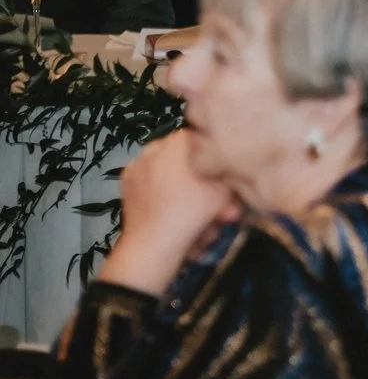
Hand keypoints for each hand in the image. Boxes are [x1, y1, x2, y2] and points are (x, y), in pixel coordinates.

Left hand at [97, 131, 238, 297]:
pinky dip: (158, 186)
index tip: (218, 173)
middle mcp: (154, 146)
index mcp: (178, 141)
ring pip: (164, 165)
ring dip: (177, 178)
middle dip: (196, 172)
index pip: (200, 136)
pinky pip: (148, 177)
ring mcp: (136, 164)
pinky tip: (166, 202)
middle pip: (182, 152)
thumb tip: (230, 166)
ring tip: (187, 201)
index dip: (212, 154)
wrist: (155, 242)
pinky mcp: (125, 182)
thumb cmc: (193, 211)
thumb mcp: (225, 189)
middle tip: (207, 193)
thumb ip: (229, 171)